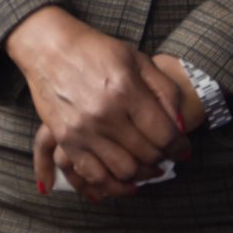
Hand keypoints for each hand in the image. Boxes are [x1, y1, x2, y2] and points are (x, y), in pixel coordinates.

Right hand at [7, 7, 191, 199]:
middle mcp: (105, 114)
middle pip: (146, 155)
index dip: (179, 147)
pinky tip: (123, 179)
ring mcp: (83, 130)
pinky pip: (93, 174)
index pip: (164, 134)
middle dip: (162, 160)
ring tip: (147, 169)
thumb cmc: (96, 50)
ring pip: (123, 171)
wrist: (49, 47)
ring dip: (141, 175)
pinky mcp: (65, 139)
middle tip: (166, 158)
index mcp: (126, 91)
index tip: (183, 150)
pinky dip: (112, 184)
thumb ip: (164, 91)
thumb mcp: (137, 59)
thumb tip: (180, 127)